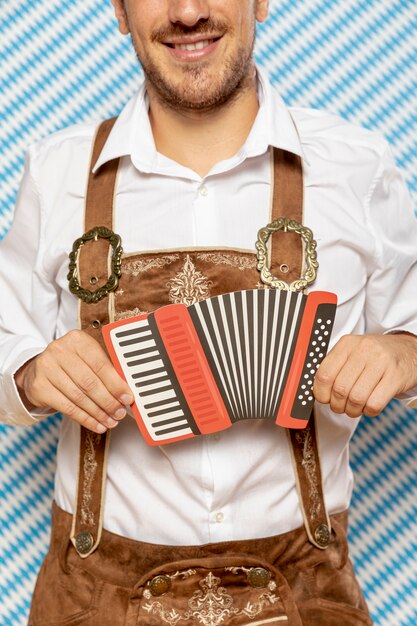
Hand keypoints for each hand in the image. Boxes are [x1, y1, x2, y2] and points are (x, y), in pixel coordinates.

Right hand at [15, 330, 133, 432]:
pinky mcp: (39, 387)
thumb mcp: (87, 359)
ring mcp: (46, 368)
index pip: (100, 365)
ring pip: (79, 397)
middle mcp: (59, 350)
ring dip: (98, 413)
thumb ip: (106, 371)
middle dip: (108, 401)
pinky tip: (96, 424)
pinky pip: (67, 407)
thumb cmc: (70, 364)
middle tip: (119, 413)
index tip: (127, 398)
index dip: (116, 384)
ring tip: (110, 421)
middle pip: (90, 382)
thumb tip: (125, 393)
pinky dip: (85, 419)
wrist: (39, 370)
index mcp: (77, 340)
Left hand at [313, 333, 416, 416]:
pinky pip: (375, 404)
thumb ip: (335, 367)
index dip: (320, 393)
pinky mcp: (396, 376)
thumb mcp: (353, 352)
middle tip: (340, 406)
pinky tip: (369, 406)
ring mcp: (381, 362)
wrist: (409, 350)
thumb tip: (318, 391)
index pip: (324, 374)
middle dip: (337, 405)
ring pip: (356, 398)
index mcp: (348, 343)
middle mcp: (364, 350)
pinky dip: (369, 411)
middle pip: (340, 389)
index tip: (324, 399)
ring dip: (352, 410)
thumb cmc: (376, 355)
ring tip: (355, 408)